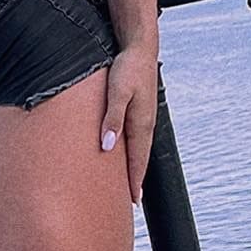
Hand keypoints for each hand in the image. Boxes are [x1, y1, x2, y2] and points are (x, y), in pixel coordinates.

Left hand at [99, 43, 157, 203]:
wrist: (140, 48)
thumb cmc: (127, 69)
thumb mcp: (116, 93)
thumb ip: (111, 119)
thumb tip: (106, 147)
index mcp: (141, 124)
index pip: (138, 161)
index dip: (134, 182)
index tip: (133, 202)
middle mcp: (144, 124)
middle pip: (140, 159)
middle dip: (135, 180)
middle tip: (131, 201)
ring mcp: (143, 118)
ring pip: (137, 149)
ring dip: (134, 167)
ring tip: (128, 183)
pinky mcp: (138, 110)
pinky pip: (135, 138)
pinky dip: (131, 152)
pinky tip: (124, 153)